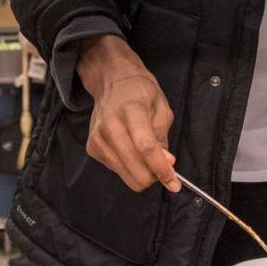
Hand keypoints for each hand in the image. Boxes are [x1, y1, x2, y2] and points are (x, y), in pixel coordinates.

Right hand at [76, 35, 177, 193]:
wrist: (113, 82)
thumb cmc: (141, 93)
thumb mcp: (162, 109)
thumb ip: (163, 138)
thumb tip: (166, 164)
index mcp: (131, 111)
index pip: (145, 147)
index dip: (161, 169)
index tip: (174, 183)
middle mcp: (110, 126)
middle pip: (135, 168)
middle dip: (154, 175)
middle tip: (163, 165)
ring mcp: (98, 139)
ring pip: (127, 175)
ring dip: (142, 173)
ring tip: (146, 155)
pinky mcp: (92, 148)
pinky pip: (117, 171)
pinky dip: (130, 168)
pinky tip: (131, 150)